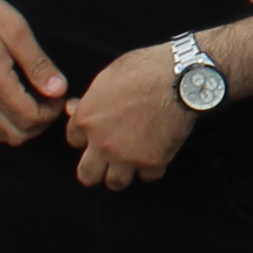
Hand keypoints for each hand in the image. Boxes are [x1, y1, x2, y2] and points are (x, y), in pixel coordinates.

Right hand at [0, 0, 72, 143]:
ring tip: (32, 101)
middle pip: (17, 135)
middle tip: (48, 101)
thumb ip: (38, 63)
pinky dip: (3, 122)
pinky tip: (11, 100)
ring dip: (21, 126)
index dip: (51, 112)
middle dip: (39, 124)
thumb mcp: (15, 29)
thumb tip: (58, 90)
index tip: (58, 95)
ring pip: (0, 134)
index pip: (31, 119)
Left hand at [63, 44, 201, 189]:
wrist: (178, 79)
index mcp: (87, 119)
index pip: (73, 141)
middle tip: (104, 163)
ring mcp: (127, 156)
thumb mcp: (108, 76)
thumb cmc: (142, 69)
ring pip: (115, 183)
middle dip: (93, 170)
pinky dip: (150, 168)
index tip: (95, 134)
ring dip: (121, 173)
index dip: (85, 137)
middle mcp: (102, 143)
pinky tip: (154, 155)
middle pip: (87, 174)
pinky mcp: (152, 162)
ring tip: (129, 163)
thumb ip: (90, 98)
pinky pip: (147, 176)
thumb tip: (74, 108)